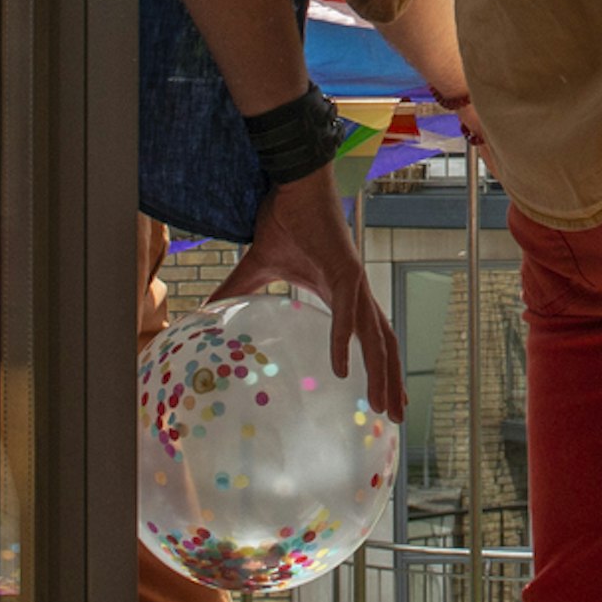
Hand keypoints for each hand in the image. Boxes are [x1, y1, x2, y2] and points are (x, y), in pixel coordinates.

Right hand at [217, 170, 405, 419]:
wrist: (292, 183)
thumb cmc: (283, 219)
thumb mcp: (258, 267)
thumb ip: (238, 292)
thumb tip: (205, 310)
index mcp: (341, 294)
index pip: (369, 337)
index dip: (381, 367)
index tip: (385, 398)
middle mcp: (356, 292)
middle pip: (382, 344)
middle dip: (392, 381)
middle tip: (396, 418)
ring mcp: (354, 281)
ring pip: (376, 335)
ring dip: (382, 372)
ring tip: (382, 404)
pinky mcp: (345, 269)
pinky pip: (346, 313)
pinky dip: (344, 341)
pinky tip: (343, 369)